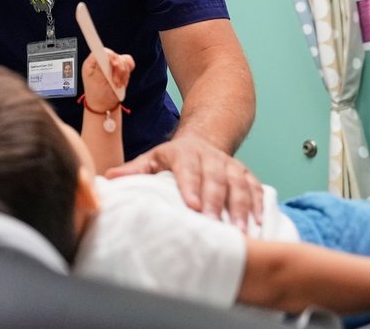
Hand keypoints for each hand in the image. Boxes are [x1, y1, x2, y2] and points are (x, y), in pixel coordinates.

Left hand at [80, 48, 133, 110]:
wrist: (104, 104)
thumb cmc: (97, 94)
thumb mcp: (96, 82)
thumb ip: (100, 68)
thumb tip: (104, 56)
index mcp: (92, 62)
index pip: (100, 50)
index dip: (110, 56)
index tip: (114, 64)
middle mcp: (102, 60)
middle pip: (115, 55)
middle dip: (118, 70)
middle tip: (115, 82)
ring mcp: (112, 63)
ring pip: (124, 60)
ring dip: (123, 74)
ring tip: (117, 85)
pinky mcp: (120, 67)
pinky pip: (129, 63)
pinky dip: (127, 73)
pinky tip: (122, 82)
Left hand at [106, 135, 263, 228]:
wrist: (203, 138)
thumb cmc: (173, 158)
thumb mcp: (153, 158)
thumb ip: (134, 170)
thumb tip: (109, 178)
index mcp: (184, 153)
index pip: (188, 170)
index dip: (191, 187)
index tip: (192, 206)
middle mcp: (210, 157)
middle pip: (216, 178)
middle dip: (217, 202)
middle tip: (216, 225)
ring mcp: (230, 165)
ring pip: (239, 184)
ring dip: (242, 207)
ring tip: (242, 231)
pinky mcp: (245, 174)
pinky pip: (256, 188)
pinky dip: (260, 204)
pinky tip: (260, 223)